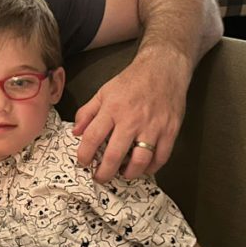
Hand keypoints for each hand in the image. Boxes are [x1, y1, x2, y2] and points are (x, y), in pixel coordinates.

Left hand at [72, 50, 186, 181]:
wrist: (163, 69)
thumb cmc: (131, 81)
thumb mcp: (103, 92)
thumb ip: (87, 112)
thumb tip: (75, 132)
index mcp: (112, 109)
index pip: (92, 138)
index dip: (85, 155)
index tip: (83, 162)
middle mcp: (132, 120)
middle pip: (115, 155)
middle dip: (104, 172)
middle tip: (100, 177)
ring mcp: (153, 126)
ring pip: (140, 161)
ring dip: (129, 173)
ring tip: (122, 174)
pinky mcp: (170, 130)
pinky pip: (161, 157)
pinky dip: (151, 168)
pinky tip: (143, 168)